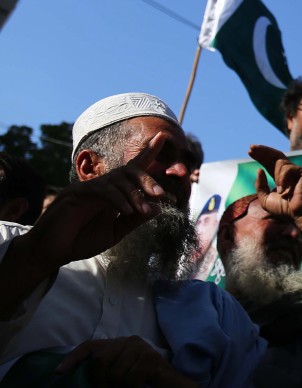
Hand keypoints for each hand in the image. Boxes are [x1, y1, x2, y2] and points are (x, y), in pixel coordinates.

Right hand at [24, 133, 169, 270]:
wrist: (52, 252)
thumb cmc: (81, 241)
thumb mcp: (114, 232)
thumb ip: (135, 220)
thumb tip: (159, 207)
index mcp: (112, 193)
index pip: (133, 169)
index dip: (147, 153)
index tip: (163, 135)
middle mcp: (101, 186)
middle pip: (128, 171)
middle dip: (146, 179)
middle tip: (159, 193)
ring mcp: (87, 187)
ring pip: (116, 179)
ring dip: (133, 194)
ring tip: (141, 210)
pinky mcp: (75, 193)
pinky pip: (101, 190)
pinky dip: (117, 199)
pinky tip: (126, 210)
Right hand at [57, 336, 203, 387]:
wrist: (150, 358)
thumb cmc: (157, 375)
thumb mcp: (170, 382)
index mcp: (151, 357)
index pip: (138, 378)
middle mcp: (136, 345)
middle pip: (117, 376)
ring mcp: (118, 342)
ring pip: (101, 366)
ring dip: (102, 387)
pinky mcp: (102, 344)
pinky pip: (86, 349)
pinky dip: (73, 360)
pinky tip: (61, 372)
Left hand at [249, 145, 301, 218]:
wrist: (297, 214)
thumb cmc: (283, 209)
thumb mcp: (265, 199)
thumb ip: (260, 185)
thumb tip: (259, 170)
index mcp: (279, 177)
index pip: (268, 162)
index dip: (259, 156)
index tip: (249, 151)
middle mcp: (287, 172)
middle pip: (274, 155)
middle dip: (262, 151)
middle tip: (251, 147)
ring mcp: (295, 171)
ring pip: (279, 162)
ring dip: (276, 176)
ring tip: (280, 190)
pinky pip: (287, 168)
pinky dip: (283, 178)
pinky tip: (284, 189)